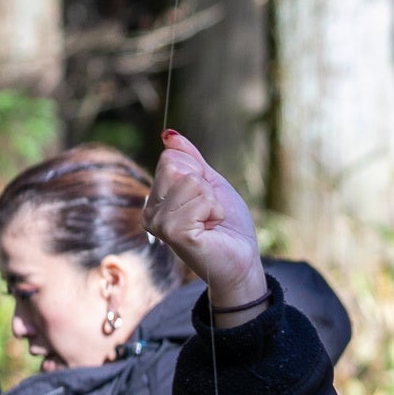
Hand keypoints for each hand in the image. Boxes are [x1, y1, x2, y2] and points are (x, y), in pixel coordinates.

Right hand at [142, 130, 265, 314]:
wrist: (243, 260)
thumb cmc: (228, 226)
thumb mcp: (210, 183)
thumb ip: (190, 159)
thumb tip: (169, 134)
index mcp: (155, 200)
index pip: (170, 158)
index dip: (198, 173)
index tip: (205, 200)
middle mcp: (150, 212)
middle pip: (174, 165)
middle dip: (204, 185)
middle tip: (209, 212)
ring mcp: (159, 224)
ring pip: (189, 181)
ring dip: (211, 200)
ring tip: (210, 222)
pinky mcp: (174, 233)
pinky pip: (199, 199)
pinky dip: (214, 211)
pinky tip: (210, 229)